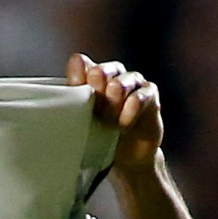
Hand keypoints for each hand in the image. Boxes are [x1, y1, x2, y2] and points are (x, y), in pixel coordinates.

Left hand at [67, 53, 162, 170]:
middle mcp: (112, 73)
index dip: (77, 79)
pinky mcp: (150, 94)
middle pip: (100, 71)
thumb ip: (75, 99)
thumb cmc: (100, 133)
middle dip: (96, 94)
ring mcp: (132, 81)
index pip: (80, 63)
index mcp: (90, 75)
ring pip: (120, 83)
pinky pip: (139, 97)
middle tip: (95, 112)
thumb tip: (67, 84)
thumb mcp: (83, 118)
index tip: (77, 96)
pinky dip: (129, 113)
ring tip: (109, 124)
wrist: (128, 155)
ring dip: (112, 106)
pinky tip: (124, 126)